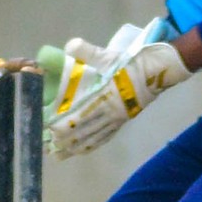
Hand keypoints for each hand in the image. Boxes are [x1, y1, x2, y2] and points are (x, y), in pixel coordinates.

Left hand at [45, 30, 191, 158]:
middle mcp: (108, 112)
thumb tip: (69, 47)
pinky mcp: (121, 122)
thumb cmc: (127, 64)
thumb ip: (86, 51)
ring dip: (74, 147)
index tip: (48, 128)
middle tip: (46, 146)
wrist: (155, 72)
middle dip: (63, 140)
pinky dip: (92, 145)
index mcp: (102, 97)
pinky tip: (82, 150)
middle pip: (82, 131)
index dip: (63, 124)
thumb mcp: (106, 55)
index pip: (79, 115)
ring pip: (92, 137)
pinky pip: (105, 137)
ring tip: (58, 155)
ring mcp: (115, 119)